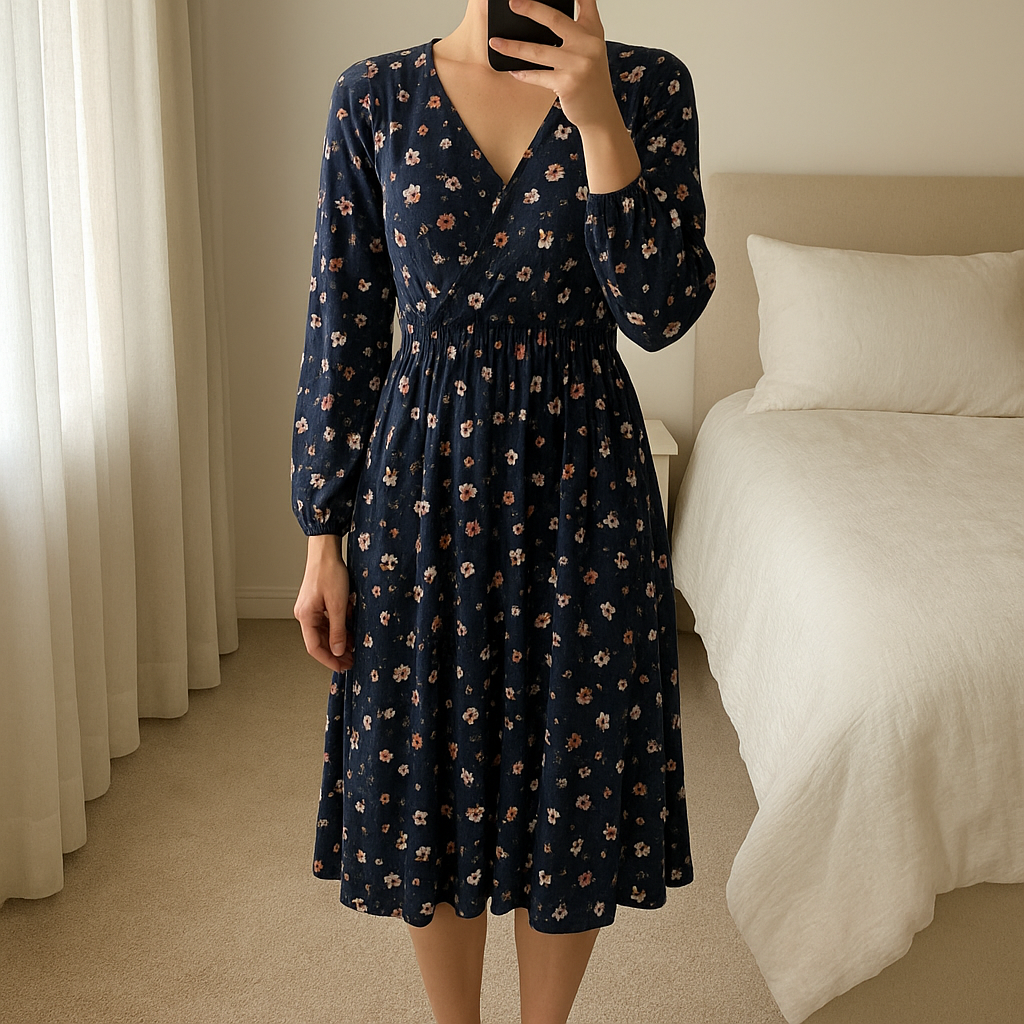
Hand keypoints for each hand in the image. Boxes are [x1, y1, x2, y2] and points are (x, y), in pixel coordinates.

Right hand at [294, 541, 355, 673]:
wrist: (326, 552)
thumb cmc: (329, 573)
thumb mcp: (338, 605)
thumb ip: (338, 630)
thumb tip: (337, 651)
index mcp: (305, 616)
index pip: (314, 647)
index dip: (328, 660)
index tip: (342, 668)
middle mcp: (305, 615)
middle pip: (319, 641)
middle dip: (336, 652)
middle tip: (352, 661)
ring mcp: (310, 609)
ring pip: (324, 632)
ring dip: (339, 641)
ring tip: (354, 648)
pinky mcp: (317, 604)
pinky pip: (327, 622)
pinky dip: (339, 629)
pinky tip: (350, 632)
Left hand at [488, 0, 618, 132]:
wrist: (600, 112)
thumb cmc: (591, 79)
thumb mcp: (591, 48)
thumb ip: (577, 28)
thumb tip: (543, 15)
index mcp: (593, 31)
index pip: (585, 0)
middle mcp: (588, 44)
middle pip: (555, 19)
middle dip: (531, 9)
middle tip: (513, 3)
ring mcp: (578, 64)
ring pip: (539, 51)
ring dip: (513, 47)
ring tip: (496, 42)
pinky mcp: (568, 84)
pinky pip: (538, 76)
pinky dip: (523, 74)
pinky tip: (512, 70)